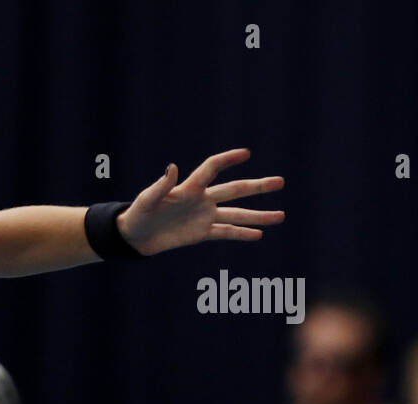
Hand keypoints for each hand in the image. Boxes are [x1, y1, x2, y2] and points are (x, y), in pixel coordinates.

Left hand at [116, 148, 283, 255]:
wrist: (135, 236)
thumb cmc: (139, 213)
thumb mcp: (147, 199)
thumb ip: (161, 185)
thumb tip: (171, 167)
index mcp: (189, 188)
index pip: (212, 169)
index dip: (227, 160)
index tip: (245, 153)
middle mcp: (202, 200)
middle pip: (234, 190)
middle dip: (257, 186)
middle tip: (280, 182)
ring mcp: (204, 217)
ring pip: (236, 215)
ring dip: (258, 216)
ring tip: (281, 216)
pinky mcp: (201, 233)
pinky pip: (225, 233)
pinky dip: (241, 234)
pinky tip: (258, 235)